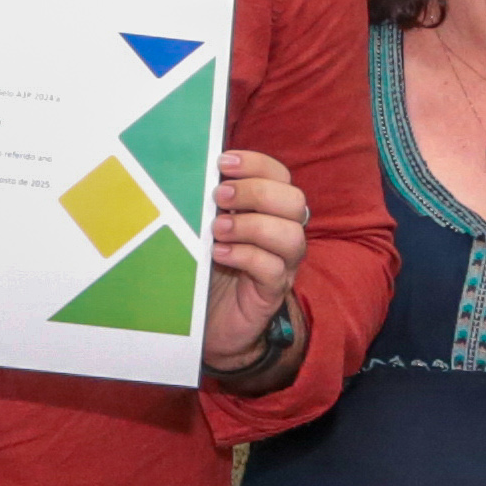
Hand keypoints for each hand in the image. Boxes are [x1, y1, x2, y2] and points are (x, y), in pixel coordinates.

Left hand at [202, 150, 310, 372]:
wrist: (209, 322)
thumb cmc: (208, 269)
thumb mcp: (206, 230)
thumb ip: (210, 204)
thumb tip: (192, 170)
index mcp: (269, 211)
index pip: (280, 176)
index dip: (257, 164)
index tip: (223, 162)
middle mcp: (283, 233)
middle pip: (293, 201)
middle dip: (256, 192)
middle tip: (220, 196)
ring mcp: (282, 264)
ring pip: (291, 236)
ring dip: (252, 225)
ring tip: (217, 230)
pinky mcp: (272, 292)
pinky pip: (273, 269)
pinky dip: (245, 256)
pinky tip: (219, 254)